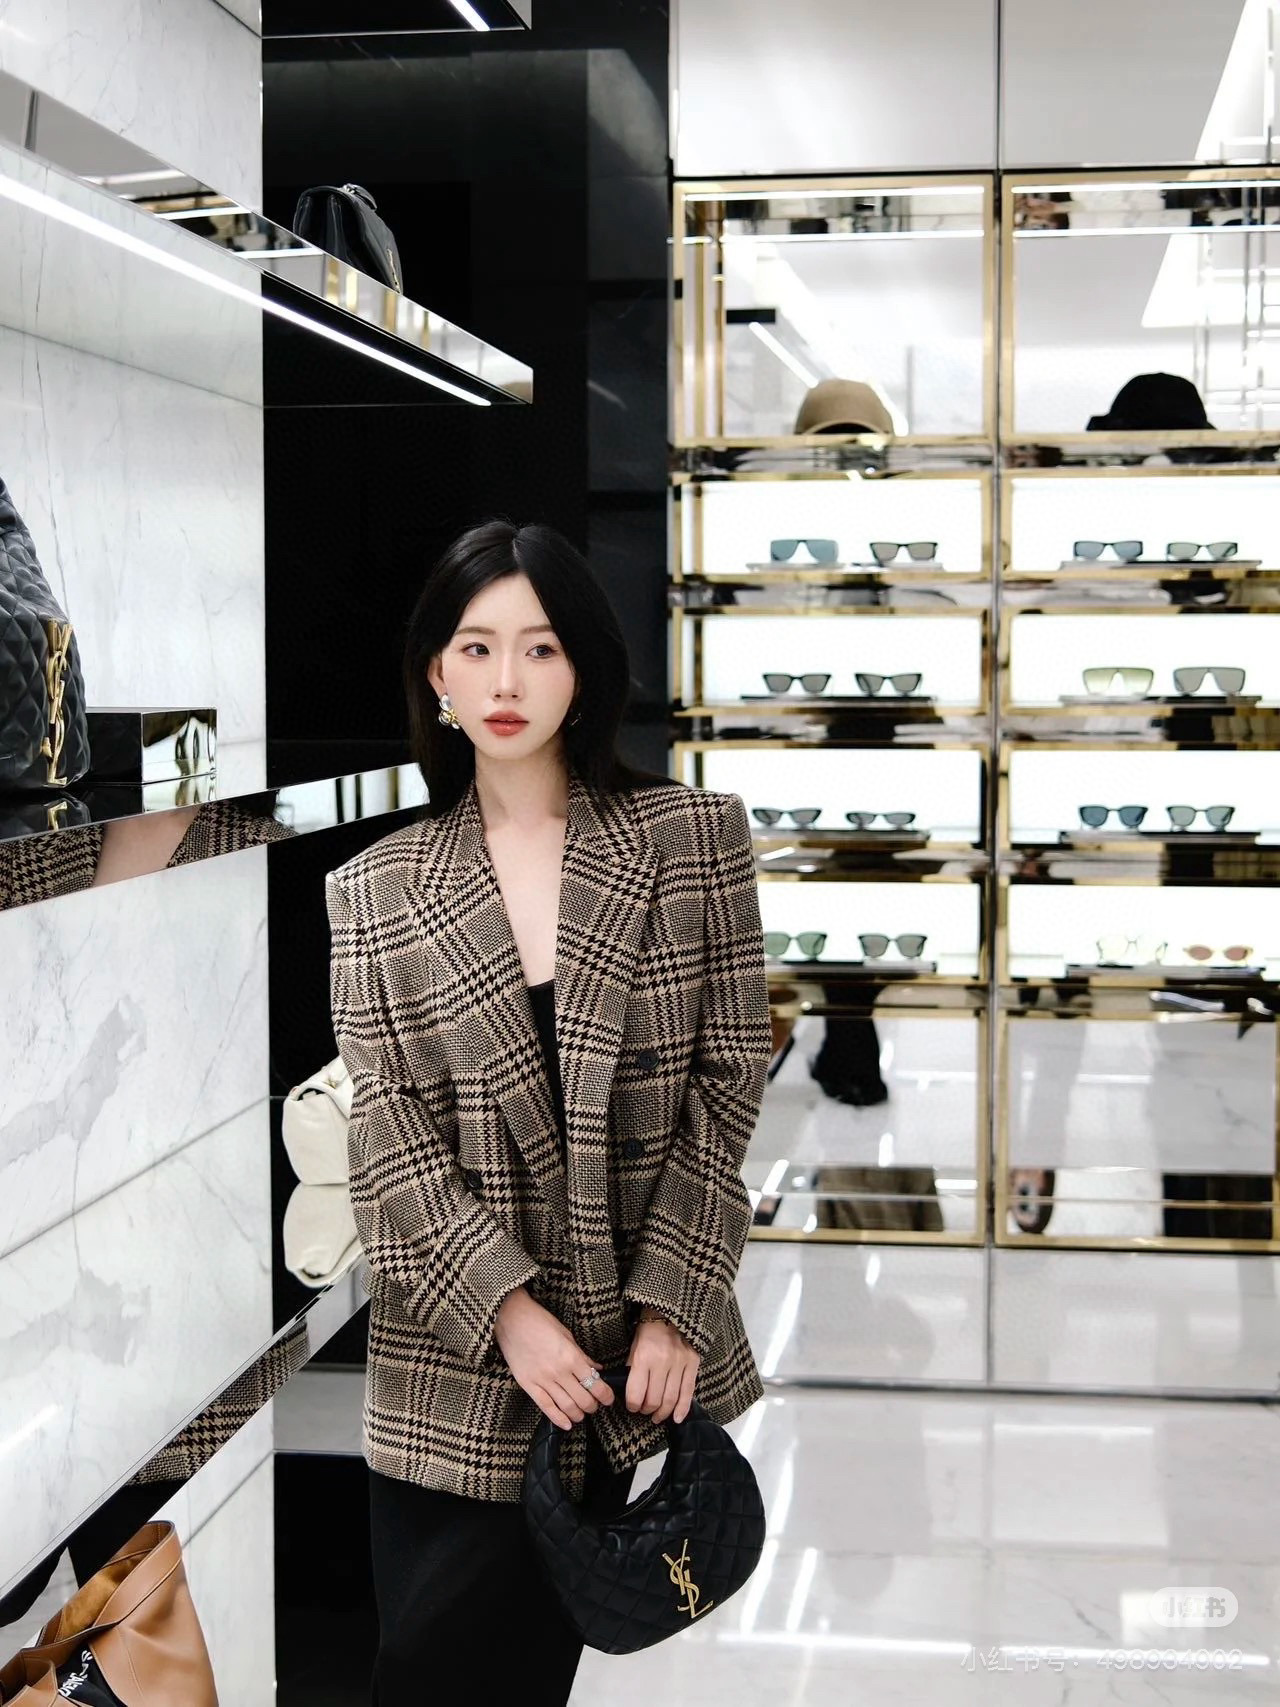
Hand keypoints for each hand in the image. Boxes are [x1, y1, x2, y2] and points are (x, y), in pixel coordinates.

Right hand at [493, 1287, 614, 1430]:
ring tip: (582, 1413)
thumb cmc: (540, 1322)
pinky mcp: (528, 1385)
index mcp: (571, 1357)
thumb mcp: (566, 1335)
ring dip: (578, 1414)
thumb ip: (582, 1355)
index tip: (609, 1398)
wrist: (512, 1319)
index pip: (595, 1384)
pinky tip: (566, 1424)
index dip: (606, 1395)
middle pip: (583, 1399)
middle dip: (593, 1406)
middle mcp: (558, 1371)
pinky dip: (558, 1419)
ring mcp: (542, 1380)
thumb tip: (597, 1368)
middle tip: (596, 1405)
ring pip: (566, 1407)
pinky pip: (545, 1407)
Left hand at [625, 1313, 699, 1424]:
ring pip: (671, 1399)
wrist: (671, 1311)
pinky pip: (688, 1392)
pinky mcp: (693, 1364)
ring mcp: (679, 1363)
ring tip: (657, 1417)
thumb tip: (631, 1393)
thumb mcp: (634, 1346)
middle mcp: (662, 1362)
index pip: (636, 1393)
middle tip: (644, 1412)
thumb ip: (633, 1369)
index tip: (632, 1407)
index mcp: (643, 1357)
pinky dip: (682, 1409)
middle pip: (654, 1400)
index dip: (632, 1406)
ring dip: (663, 1413)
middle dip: (647, 1411)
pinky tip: (677, 1418)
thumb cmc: (649, 1329)